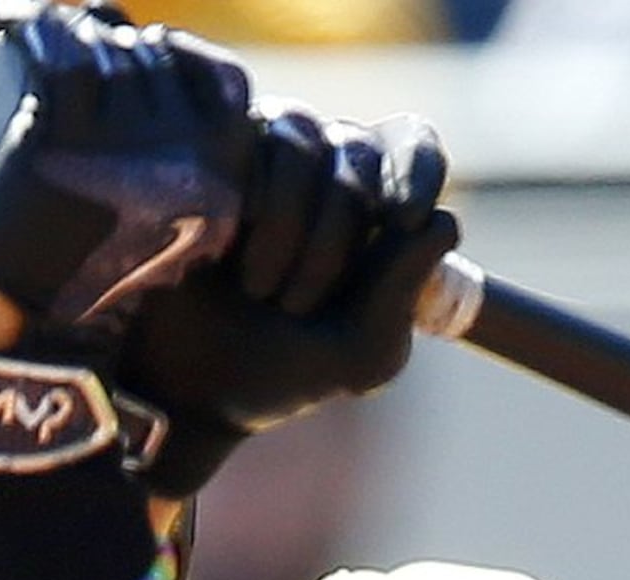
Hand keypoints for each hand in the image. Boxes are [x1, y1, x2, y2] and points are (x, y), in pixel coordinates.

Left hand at [0, 7, 250, 360]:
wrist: (25, 339)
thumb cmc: (93, 302)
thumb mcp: (164, 248)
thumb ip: (190, 214)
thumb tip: (188, 157)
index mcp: (230, 180)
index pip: (220, 77)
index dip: (175, 55)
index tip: (134, 59)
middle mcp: (192, 156)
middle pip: (157, 59)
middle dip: (111, 43)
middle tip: (65, 54)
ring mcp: (130, 144)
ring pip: (108, 51)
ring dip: (66, 30)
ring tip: (30, 36)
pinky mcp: (66, 137)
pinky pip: (57, 52)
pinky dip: (25, 23)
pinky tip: (4, 19)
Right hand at [116, 103, 452, 497]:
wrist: (187, 389)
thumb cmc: (283, 374)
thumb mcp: (362, 356)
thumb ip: (405, 296)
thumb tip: (442, 222)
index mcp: (376, 210)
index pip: (412, 146)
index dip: (416, 170)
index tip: (405, 218)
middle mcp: (324, 170)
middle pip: (360, 152)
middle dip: (336, 236)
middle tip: (298, 304)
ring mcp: (264, 155)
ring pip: (304, 140)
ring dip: (289, 226)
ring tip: (259, 290)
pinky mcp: (212, 155)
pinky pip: (248, 140)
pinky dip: (249, 201)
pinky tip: (224, 250)